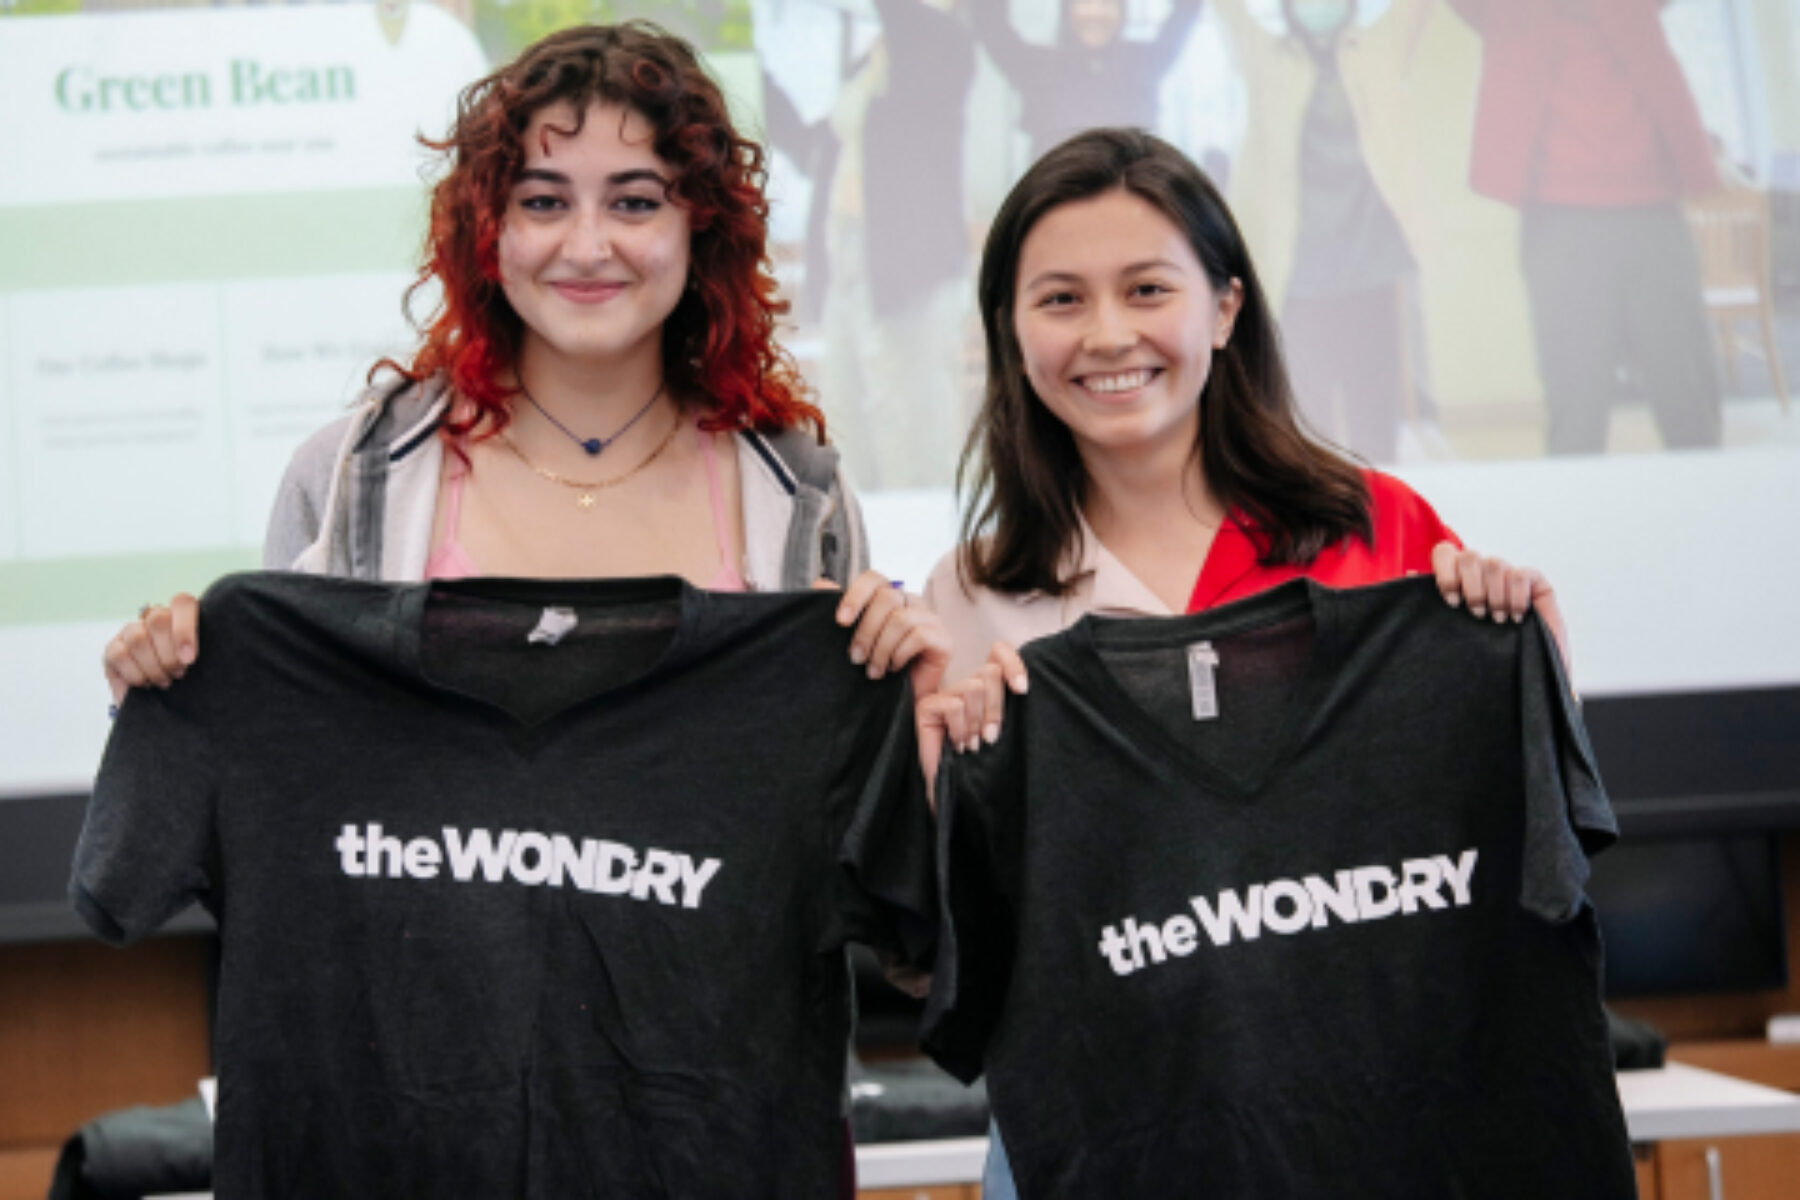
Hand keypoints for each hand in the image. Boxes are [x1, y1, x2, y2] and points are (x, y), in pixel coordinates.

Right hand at [103, 593, 199, 705]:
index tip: (189, 659)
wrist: (164, 707)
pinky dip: (136, 674)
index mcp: (182, 617)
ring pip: (137, 637)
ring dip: (154, 666)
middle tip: (179, 673)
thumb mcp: (204, 667)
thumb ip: (199, 653)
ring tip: (166, 681)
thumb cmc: (190, 683)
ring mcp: (130, 631)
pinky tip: (146, 684)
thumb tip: (192, 655)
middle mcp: (154, 618)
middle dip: (169, 653)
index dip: (185, 628)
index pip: (181, 602)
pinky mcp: (112, 648)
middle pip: (158, 619)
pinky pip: (120, 655)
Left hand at [823, 571, 952, 698]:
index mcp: (890, 597)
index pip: (874, 579)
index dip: (855, 595)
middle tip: (855, 657)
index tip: (840, 622)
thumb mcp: (853, 639)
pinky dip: (900, 654)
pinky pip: (919, 636)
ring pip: (901, 619)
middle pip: (887, 598)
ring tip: (873, 671)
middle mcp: (912, 603)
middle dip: (866, 630)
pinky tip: (893, 668)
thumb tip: (822, 582)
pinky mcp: (944, 640)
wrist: (900, 703)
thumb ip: (841, 612)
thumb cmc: (876, 669)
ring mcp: (931, 620)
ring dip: (881, 648)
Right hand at [916, 641, 1026, 808]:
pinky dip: (959, 729)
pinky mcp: (926, 707)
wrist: (955, 796)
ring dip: (976, 723)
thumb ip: (1010, 706)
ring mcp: (943, 696)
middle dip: (995, 709)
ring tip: (970, 744)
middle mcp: (964, 688)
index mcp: (987, 689)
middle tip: (989, 738)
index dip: (1013, 664)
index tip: (1023, 690)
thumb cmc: (981, 767)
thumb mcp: (1005, 733)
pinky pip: (954, 706)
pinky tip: (955, 745)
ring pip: (973, 687)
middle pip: (989, 672)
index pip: (999, 653)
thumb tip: (1020, 685)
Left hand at [1429, 542, 1569, 673]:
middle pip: (1469, 555)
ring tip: (1496, 619)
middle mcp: (1483, 575)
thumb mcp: (1448, 627)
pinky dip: (1515, 596)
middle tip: (1475, 614)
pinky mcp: (1536, 583)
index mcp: (1459, 580)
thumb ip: (1430, 601)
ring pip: (1494, 563)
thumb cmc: (1482, 655)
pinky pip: (1521, 574)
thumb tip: (1409, 575)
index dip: (1445, 572)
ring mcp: (1509, 576)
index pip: (1446, 552)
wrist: (1519, 678)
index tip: (1450, 601)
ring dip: (1493, 595)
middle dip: (1470, 587)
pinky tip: (1516, 616)